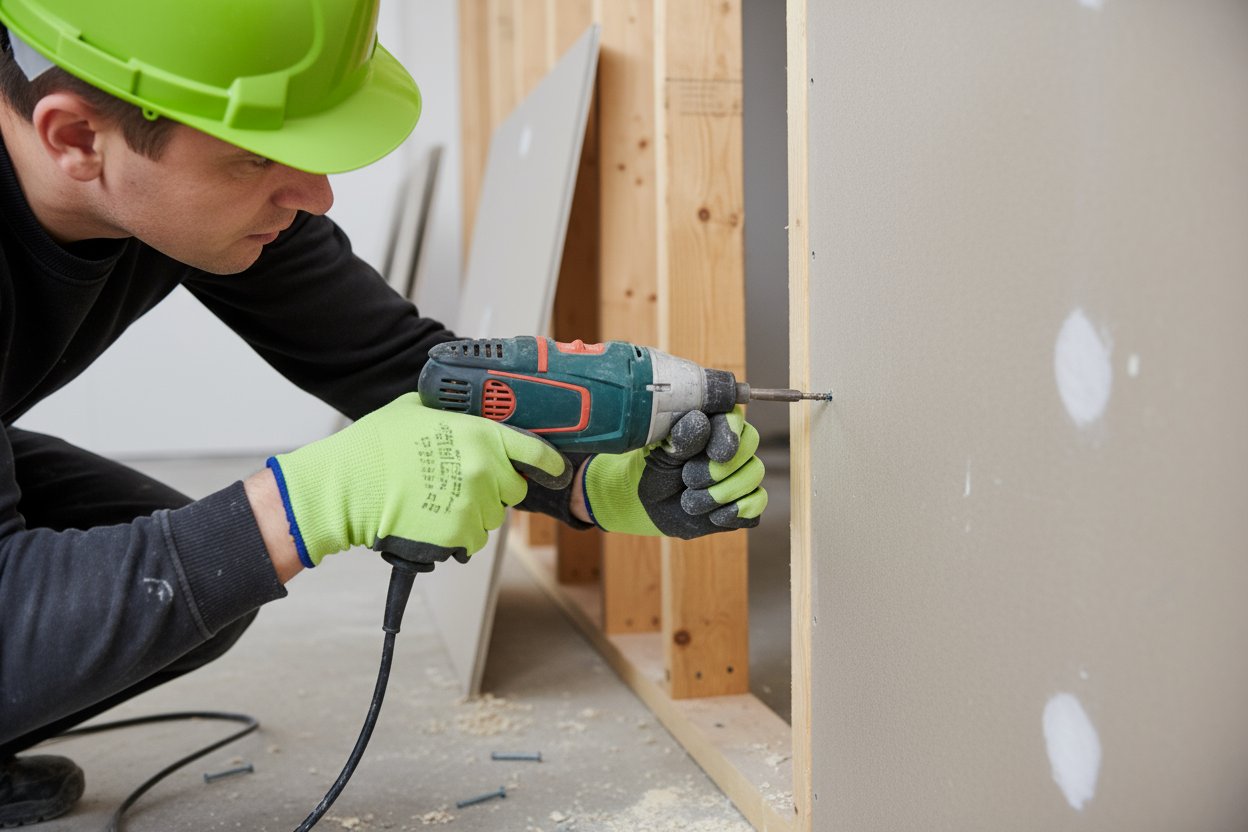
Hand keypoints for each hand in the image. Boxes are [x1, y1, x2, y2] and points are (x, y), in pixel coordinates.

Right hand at [266, 393, 569, 567]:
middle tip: (465, 483)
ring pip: (493, 517)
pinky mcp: (459, 534)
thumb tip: (460, 412)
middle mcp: (487, 470)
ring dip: (475, 512)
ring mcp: (475, 505)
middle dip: (496, 488)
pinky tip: (433, 520)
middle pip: (514, 489)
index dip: (550, 463)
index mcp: (483, 435)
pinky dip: (458, 536)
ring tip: (439, 501)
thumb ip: (451, 413)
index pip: (536, 452)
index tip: (556, 469)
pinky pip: (473, 540)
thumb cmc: (377, 445)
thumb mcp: (417, 410)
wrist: (350, 485)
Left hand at [581, 407, 766, 538]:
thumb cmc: (656, 469)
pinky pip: (756, 504)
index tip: (716, 454)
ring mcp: (742, 474)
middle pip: (749, 447)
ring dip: (720, 493)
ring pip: (753, 475)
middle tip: (688, 479)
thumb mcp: (661, 453)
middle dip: (719, 469)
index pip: (734, 419)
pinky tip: (713, 515)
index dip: (729, 434)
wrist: (650, 505)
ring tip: (689, 502)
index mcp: (714, 423)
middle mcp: (735, 446)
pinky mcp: (745, 503)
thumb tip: (700, 421)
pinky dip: (736, 512)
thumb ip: (681, 437)